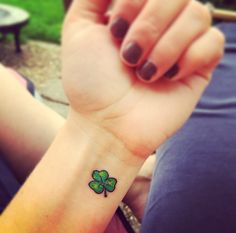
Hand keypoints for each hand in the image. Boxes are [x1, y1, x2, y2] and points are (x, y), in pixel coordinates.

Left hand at [62, 0, 223, 157]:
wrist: (107, 122)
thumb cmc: (90, 80)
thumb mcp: (79, 27)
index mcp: (136, 11)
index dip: (134, 3)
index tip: (114, 33)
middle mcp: (160, 24)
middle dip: (148, 26)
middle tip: (128, 57)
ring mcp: (181, 45)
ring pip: (197, 15)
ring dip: (165, 47)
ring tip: (144, 73)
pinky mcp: (197, 67)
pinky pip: (212, 42)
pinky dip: (189, 58)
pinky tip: (168, 77)